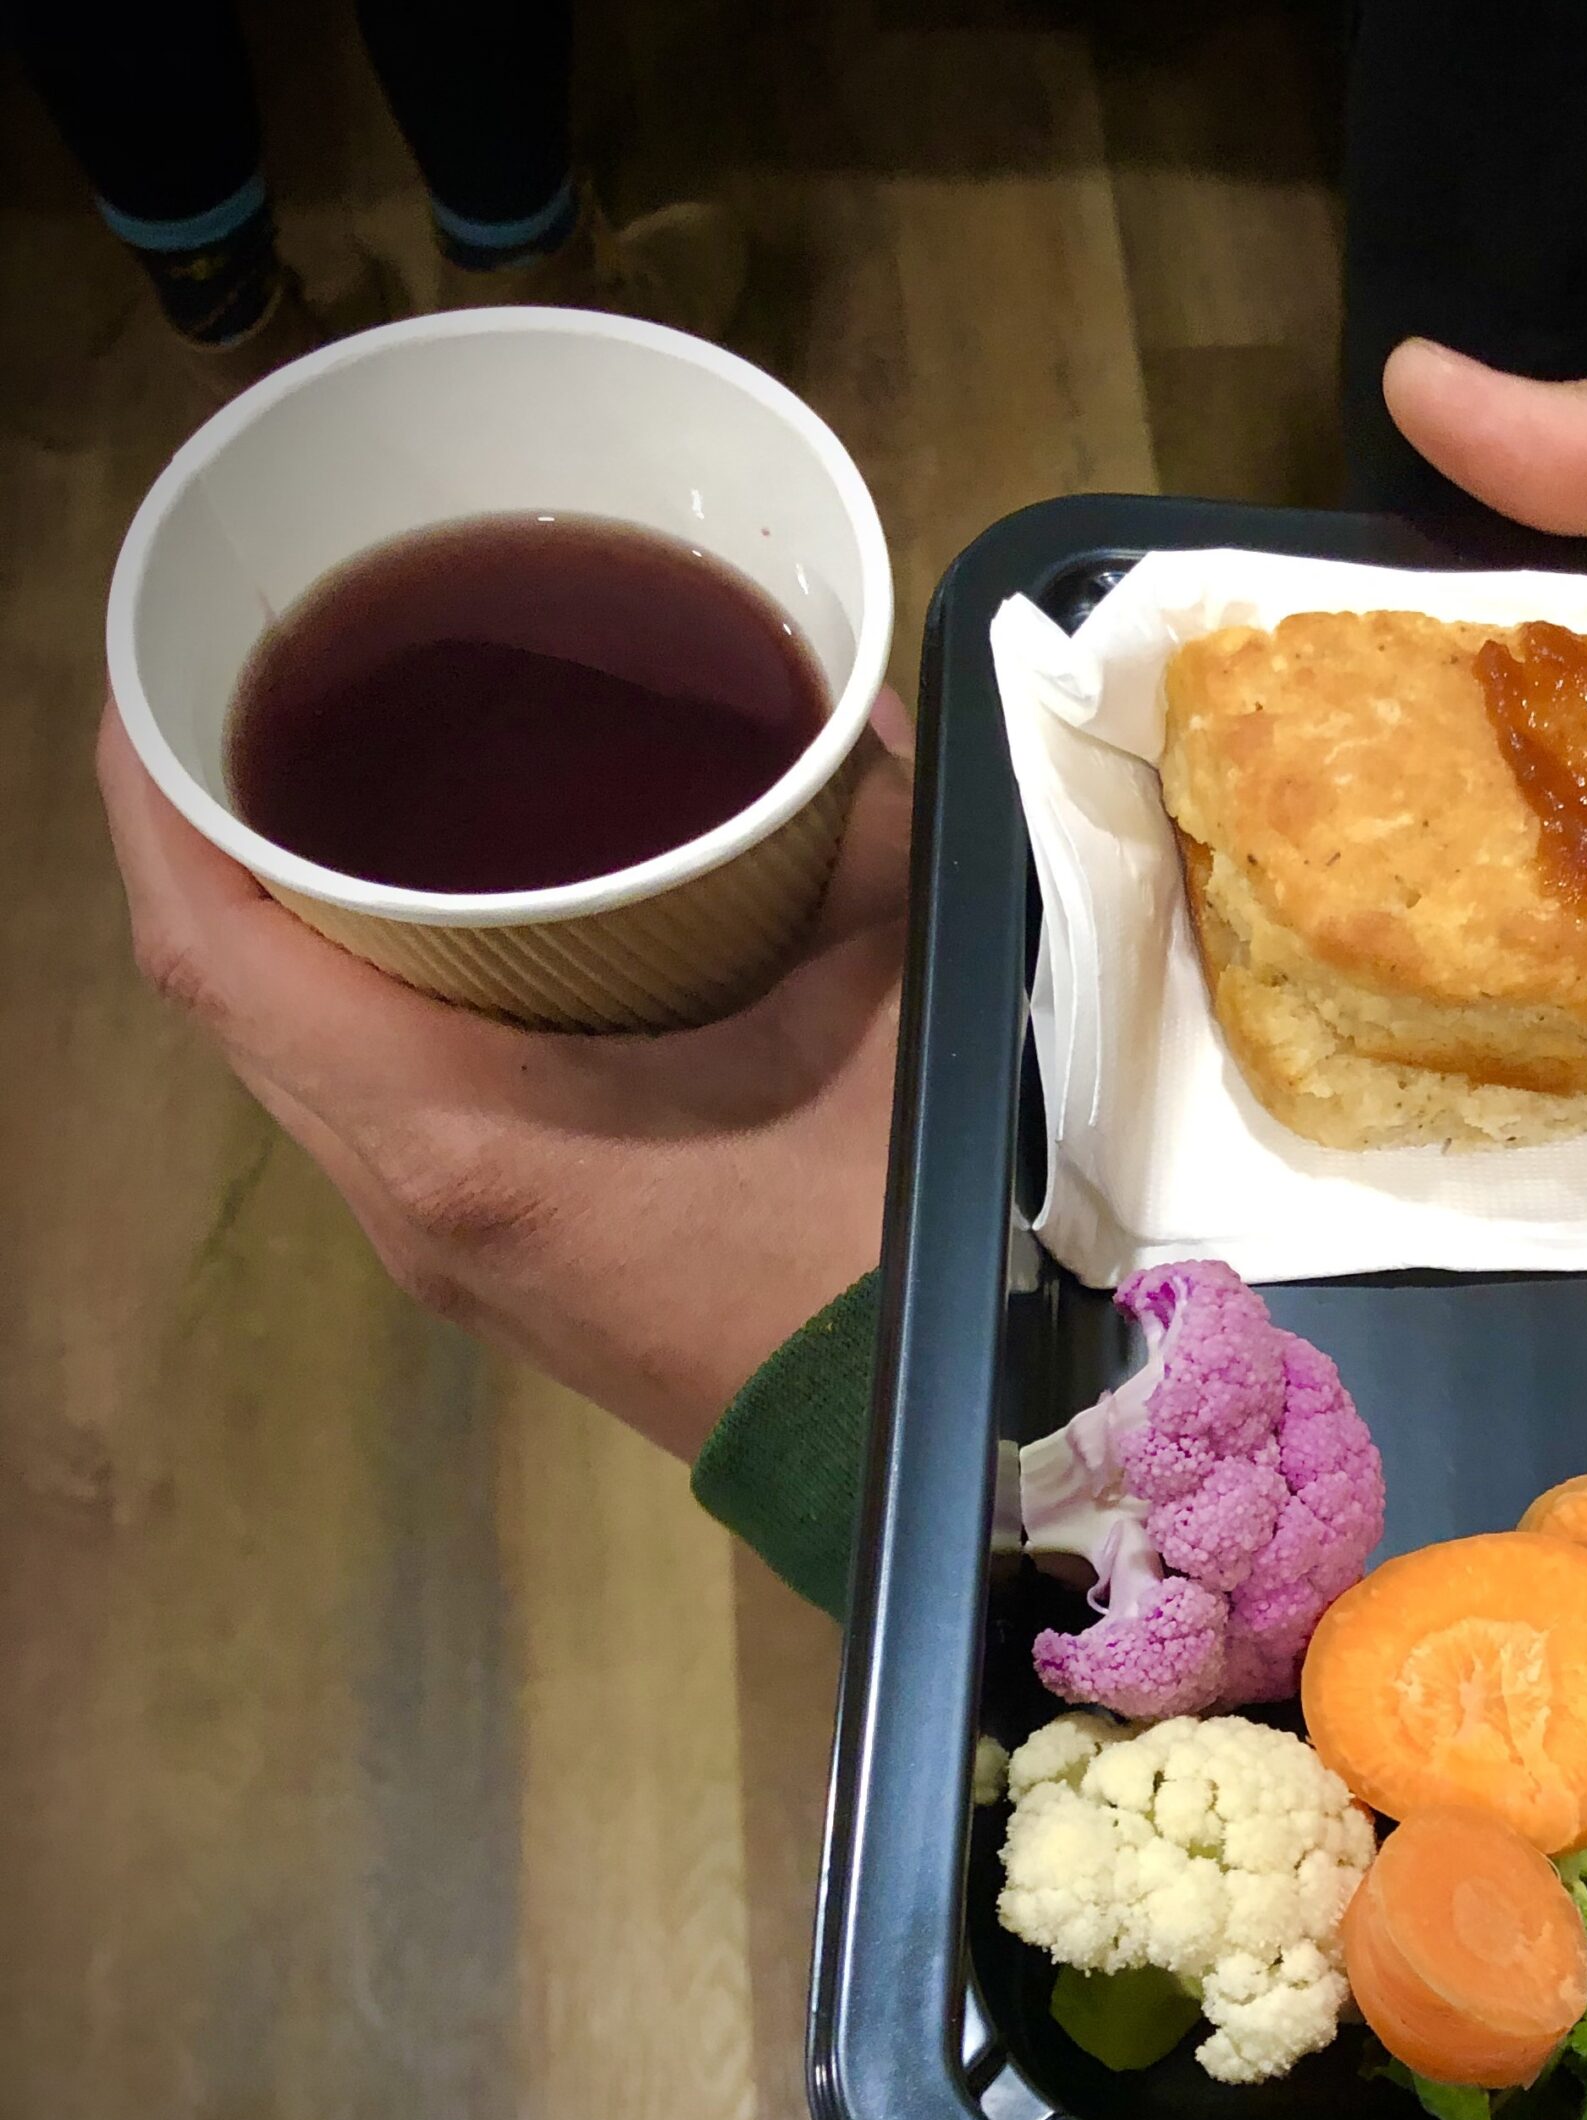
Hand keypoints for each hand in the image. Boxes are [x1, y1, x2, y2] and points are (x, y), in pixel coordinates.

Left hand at [101, 700, 912, 1460]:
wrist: (886, 1441)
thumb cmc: (875, 1250)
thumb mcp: (887, 1014)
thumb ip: (868, 838)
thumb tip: (852, 707)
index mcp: (463, 1131)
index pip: (215, 947)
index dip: (154, 795)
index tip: (164, 667)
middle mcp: (405, 1195)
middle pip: (225, 994)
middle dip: (209, 831)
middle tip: (260, 689)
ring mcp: (429, 1244)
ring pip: (282, 1057)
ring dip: (272, 925)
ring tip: (321, 787)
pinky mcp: (477, 1263)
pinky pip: (352, 1106)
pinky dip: (344, 1005)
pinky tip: (421, 935)